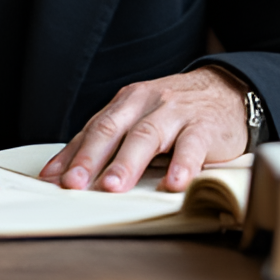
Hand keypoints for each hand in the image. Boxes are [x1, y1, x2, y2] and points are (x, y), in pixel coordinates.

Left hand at [39, 67, 248, 192]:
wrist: (226, 92)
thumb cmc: (176, 112)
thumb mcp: (141, 118)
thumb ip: (111, 141)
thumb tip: (68, 171)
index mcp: (127, 102)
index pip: (94, 129)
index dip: (72, 154)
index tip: (53, 178)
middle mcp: (147, 103)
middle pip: (113, 129)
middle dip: (91, 158)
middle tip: (74, 184)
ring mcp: (175, 112)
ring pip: (147, 135)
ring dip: (128, 162)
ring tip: (113, 187)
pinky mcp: (204, 126)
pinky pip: (191, 145)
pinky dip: (182, 164)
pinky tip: (174, 183)